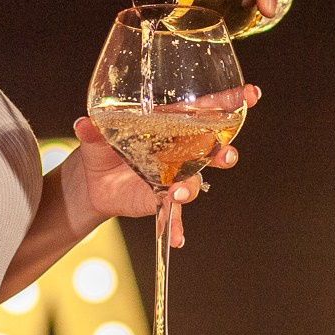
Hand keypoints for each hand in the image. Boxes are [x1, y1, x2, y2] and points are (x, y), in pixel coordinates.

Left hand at [65, 84, 257, 246]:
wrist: (92, 179)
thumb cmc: (101, 146)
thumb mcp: (95, 136)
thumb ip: (93, 131)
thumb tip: (83, 124)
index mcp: (169, 123)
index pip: (205, 109)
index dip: (231, 101)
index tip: (252, 95)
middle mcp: (179, 149)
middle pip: (211, 148)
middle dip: (224, 151)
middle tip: (227, 155)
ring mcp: (173, 176)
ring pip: (194, 180)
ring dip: (192, 187)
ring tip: (181, 192)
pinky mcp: (161, 199)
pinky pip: (173, 214)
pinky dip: (174, 227)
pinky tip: (175, 239)